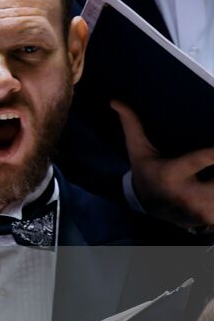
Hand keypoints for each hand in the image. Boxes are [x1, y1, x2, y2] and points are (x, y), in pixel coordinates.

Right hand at [113, 100, 213, 228]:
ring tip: (209, 177)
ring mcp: (199, 210)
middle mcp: (187, 194)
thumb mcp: (137, 151)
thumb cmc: (145, 172)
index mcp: (172, 174)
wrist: (147, 207)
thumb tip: (116, 100)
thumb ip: (132, 125)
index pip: (202, 159)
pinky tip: (210, 192)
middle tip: (209, 170)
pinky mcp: (208, 219)